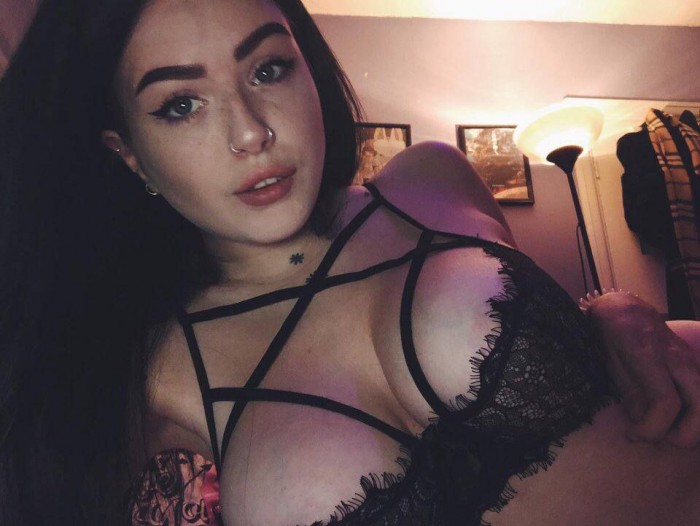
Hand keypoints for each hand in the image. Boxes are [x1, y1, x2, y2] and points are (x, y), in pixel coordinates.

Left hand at [586, 291, 699, 447]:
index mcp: (648, 356)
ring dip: (694, 427)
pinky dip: (695, 414)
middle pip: (698, 405)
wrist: (625, 310)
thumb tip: (644, 427)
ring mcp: (691, 360)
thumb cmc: (612, 338)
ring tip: (669, 432)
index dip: (653, 427)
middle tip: (658, 439)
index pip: (665, 401)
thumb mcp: (612, 367)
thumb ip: (632, 397)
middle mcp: (677, 358)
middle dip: (683, 434)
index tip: (634, 435)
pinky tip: (678, 421)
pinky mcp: (696, 364)